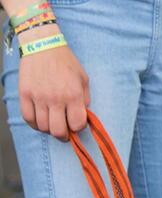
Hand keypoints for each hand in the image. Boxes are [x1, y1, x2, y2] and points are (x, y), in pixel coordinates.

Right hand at [18, 24, 88, 140]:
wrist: (42, 45)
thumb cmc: (66, 62)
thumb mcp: (83, 79)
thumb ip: (85, 99)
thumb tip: (83, 116)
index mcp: (73, 95)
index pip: (77, 124)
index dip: (78, 128)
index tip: (76, 124)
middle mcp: (56, 98)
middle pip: (59, 131)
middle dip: (64, 135)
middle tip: (65, 131)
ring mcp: (38, 97)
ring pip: (43, 127)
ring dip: (49, 129)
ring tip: (53, 123)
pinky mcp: (24, 94)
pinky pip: (28, 118)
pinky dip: (34, 124)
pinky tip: (40, 120)